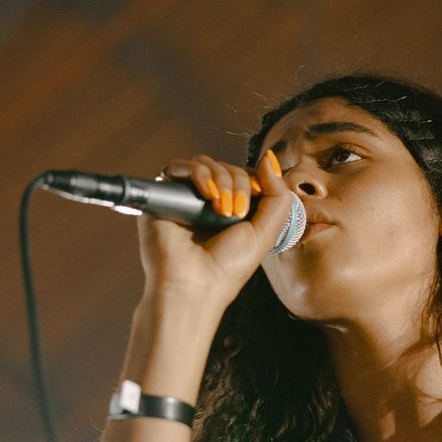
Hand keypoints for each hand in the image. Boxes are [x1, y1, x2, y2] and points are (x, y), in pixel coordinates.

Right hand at [137, 149, 294, 307]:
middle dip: (239, 184)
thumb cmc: (228, 266)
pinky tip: (207, 194)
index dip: (255, 181)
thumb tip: (270, 158)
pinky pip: (179, 167)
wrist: (194, 284)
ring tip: (221, 209)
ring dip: (221, 179)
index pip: (246, 176)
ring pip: (206, 163)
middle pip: (229, 168)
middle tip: (235, 214)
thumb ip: (278, 195)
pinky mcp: (163, 194)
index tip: (256, 200)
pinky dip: (198, 173)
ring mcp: (186, 197)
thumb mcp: (266, 232)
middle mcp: (208, 201)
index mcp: (233, 209)